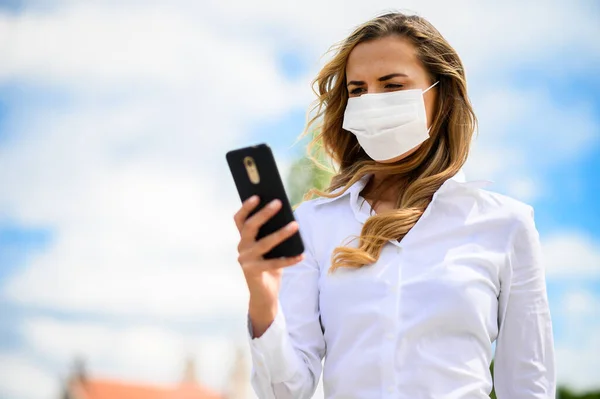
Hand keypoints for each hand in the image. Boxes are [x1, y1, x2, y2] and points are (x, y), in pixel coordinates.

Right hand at [233, 195, 304, 336]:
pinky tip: (301, 255)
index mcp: (243, 239)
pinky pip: (274, 264)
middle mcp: (241, 248)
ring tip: (295, 225)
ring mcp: (245, 261)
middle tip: (278, 203)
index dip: (246, 207)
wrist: (264, 294)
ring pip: (263, 243)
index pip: (239, 219)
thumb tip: (286, 215)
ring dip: (281, 233)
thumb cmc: (269, 266)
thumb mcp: (269, 248)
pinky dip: (289, 260)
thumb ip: (271, 233)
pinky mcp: (253, 273)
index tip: (257, 195)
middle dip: (264, 214)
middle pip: (250, 227)